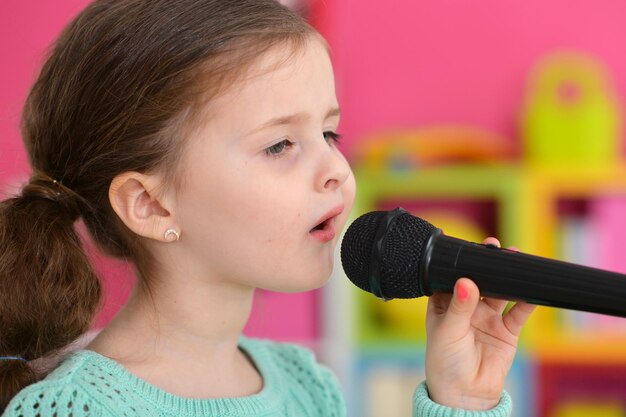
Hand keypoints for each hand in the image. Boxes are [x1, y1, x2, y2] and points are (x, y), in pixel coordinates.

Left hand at [424, 237, 535, 409]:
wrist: (465, 394)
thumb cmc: (445, 363)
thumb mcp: (448, 332)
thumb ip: (459, 307)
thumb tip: (467, 282)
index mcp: (445, 303)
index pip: (454, 277)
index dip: (462, 263)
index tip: (472, 249)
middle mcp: (467, 307)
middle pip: (480, 280)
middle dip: (487, 265)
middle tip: (496, 248)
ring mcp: (487, 317)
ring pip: (500, 291)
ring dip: (507, 278)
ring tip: (516, 260)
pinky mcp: (506, 330)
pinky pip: (518, 311)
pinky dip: (527, 300)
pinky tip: (532, 290)